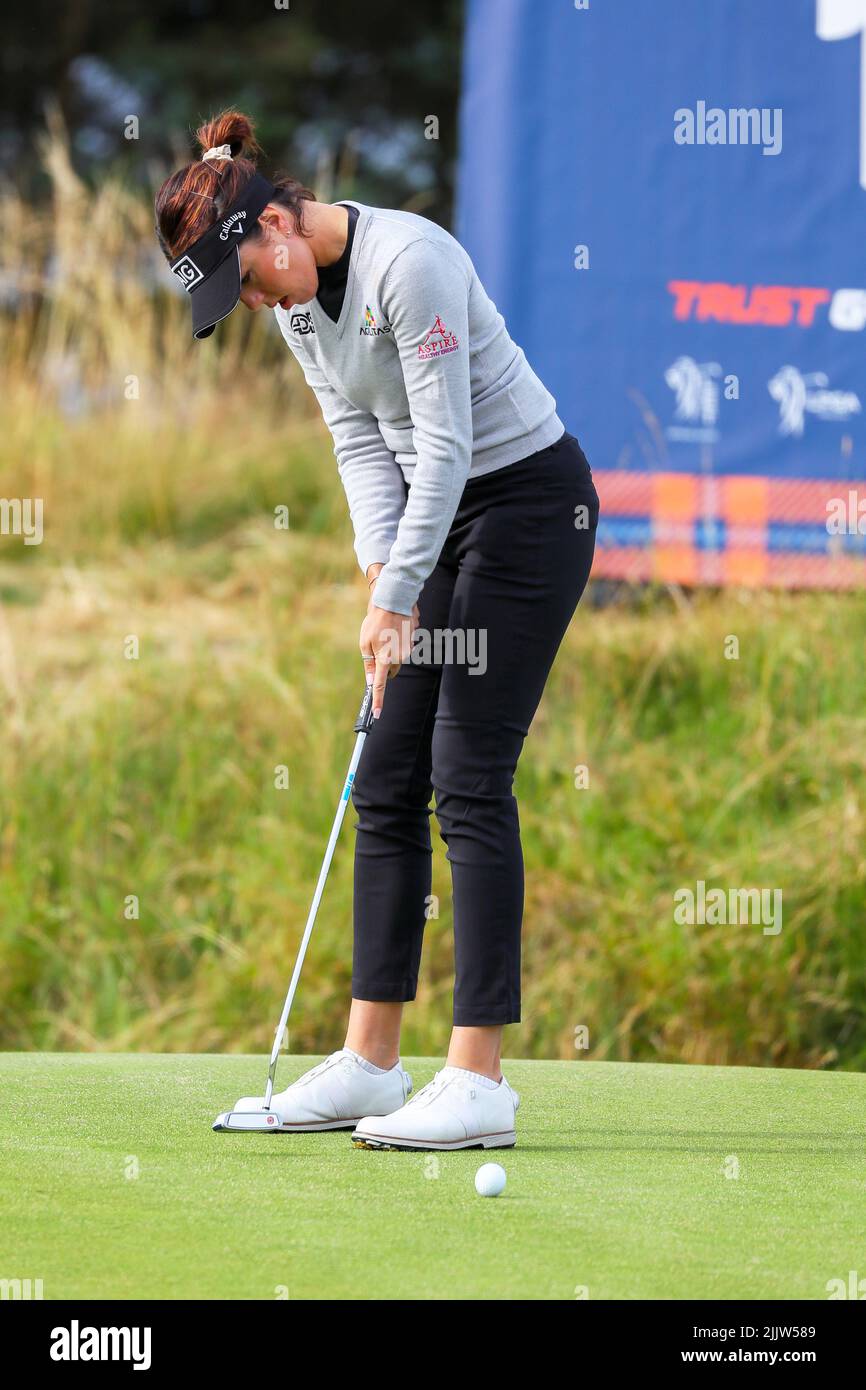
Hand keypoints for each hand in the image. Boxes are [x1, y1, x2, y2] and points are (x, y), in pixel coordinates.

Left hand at [361, 567, 418, 716]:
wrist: (393, 599)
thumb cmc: (375, 621)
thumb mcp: (365, 642)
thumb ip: (369, 664)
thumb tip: (372, 682)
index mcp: (385, 659)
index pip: (381, 685)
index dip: (379, 700)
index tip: (377, 714)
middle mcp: (400, 657)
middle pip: (392, 671)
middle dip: (385, 665)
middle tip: (377, 648)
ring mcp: (409, 649)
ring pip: (399, 658)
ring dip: (393, 651)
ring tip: (387, 633)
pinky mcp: (415, 640)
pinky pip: (406, 647)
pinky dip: (400, 641)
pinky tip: (395, 629)